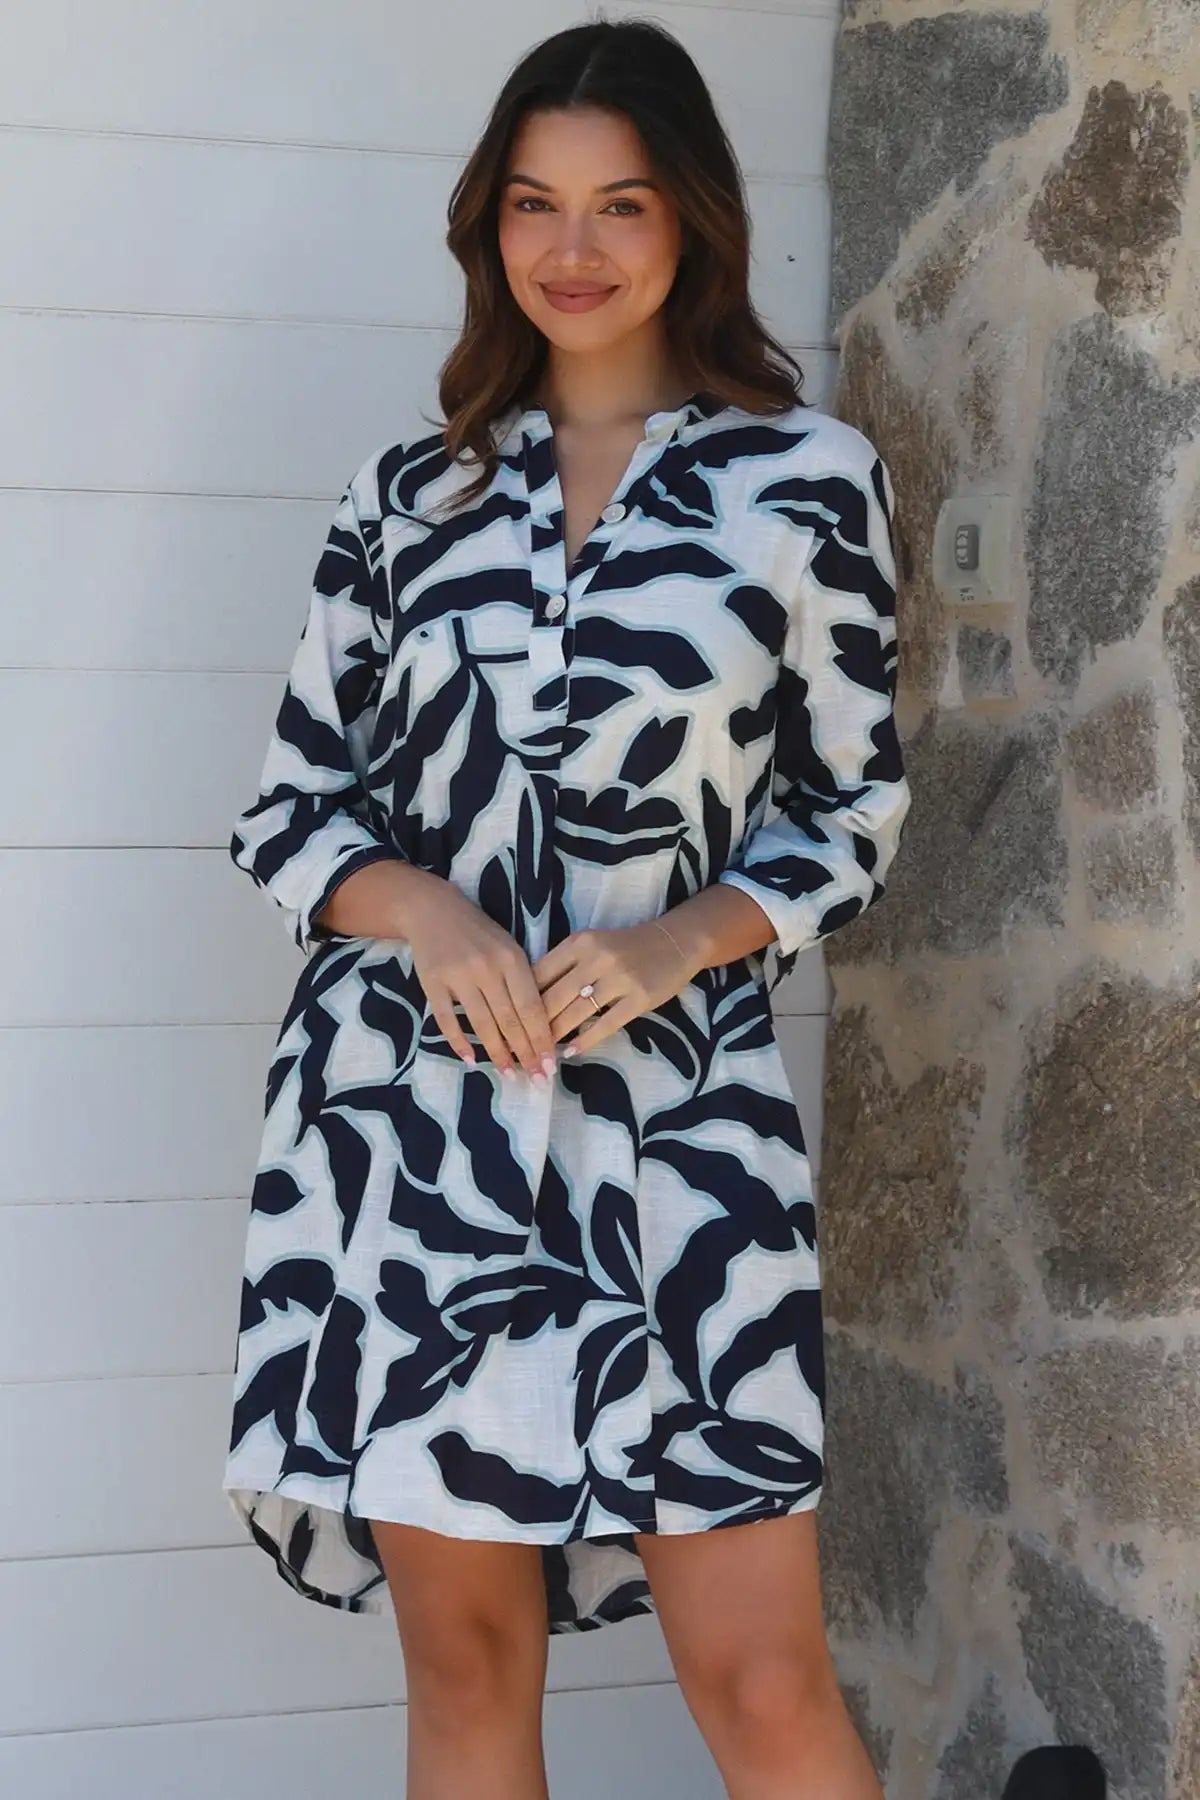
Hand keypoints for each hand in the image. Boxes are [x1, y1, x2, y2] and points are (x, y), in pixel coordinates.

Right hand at [404, 883, 557, 1079]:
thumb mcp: (509, 948)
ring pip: (482, 1023)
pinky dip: (459, 1042)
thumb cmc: (480, 933)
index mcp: (512, 959)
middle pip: (510, 1019)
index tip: (552, 1064)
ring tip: (509, 1074)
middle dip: (526, 1052)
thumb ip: (523, 981)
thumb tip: (540, 1026)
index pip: (532, 1007)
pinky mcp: (433, 983)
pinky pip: (447, 1019)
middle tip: (537, 1077)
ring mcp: (459, 976)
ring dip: (497, 1053)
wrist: (432, 909)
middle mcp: (487, 968)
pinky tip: (471, 1060)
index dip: (542, 1038)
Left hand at [530, 919, 698, 1056]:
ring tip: (541, 1053)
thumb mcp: (591, 945)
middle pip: (554, 997)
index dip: (521, 1000)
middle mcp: (597, 957)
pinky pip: (605, 1024)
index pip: (540, 974)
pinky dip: (584, 1041)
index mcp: (579, 942)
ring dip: (555, 1036)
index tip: (509, 1021)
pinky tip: (571, 1052)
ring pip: (576, 1013)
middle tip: (520, 1047)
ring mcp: (620, 978)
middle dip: (534, 1026)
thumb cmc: (626, 946)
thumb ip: (564, 965)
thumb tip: (529, 998)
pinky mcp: (640, 998)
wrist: (675, 942)